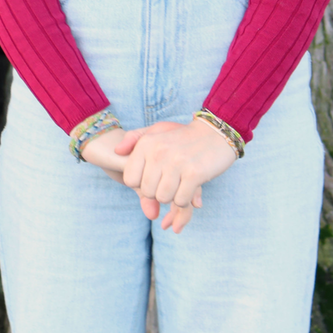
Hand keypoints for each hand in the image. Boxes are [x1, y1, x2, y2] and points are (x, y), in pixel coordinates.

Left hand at [113, 119, 236, 232]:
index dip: (141, 184)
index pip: (130, 179)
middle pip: (147, 192)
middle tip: (169, 181)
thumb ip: (134, 139)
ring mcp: (177, 163)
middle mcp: (159, 153)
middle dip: (158, 192)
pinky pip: (181, 201)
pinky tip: (190, 188)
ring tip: (179, 183)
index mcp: (147, 144)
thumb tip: (117, 151)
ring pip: (163, 198)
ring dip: (172, 196)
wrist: (216, 134)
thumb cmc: (183, 135)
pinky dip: (185, 199)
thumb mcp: (156, 131)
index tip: (154, 178)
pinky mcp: (194, 174)